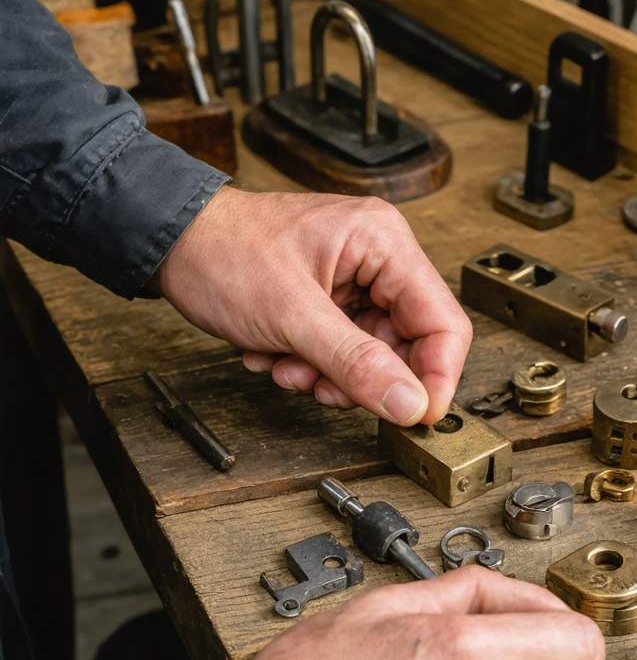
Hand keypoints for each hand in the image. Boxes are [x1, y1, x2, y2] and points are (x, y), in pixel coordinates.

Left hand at [158, 187, 471, 425]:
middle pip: (409, 346)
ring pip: (374, 358)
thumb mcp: (292, 316)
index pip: (443, 322)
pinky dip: (313, 367)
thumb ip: (357, 364)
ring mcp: (357, 284)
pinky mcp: (334, 304)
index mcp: (384, 244)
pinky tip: (277, 354)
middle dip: (364, 378)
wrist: (169, 242)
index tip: (417, 417)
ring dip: (331, 377)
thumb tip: (411, 404)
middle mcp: (379, 260)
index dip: (437, 377)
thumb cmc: (222, 251)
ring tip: (289, 366)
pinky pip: (345, 355)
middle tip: (325, 389)